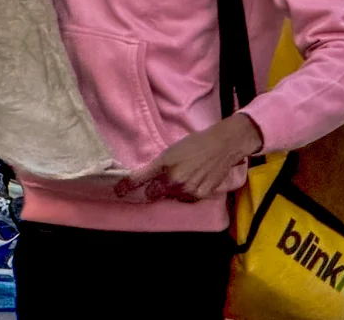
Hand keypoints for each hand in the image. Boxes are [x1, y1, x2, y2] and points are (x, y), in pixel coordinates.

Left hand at [114, 112, 261, 201]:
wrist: (224, 144)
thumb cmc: (197, 143)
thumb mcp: (173, 149)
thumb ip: (158, 165)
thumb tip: (144, 179)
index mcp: (163, 164)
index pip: (138, 179)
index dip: (126, 187)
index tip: (118, 192)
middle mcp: (172, 179)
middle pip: (152, 194)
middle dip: (154, 190)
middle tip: (163, 181)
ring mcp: (186, 189)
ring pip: (170, 197)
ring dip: (173, 191)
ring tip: (187, 177)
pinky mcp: (199, 194)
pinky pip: (186, 199)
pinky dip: (188, 193)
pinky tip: (196, 180)